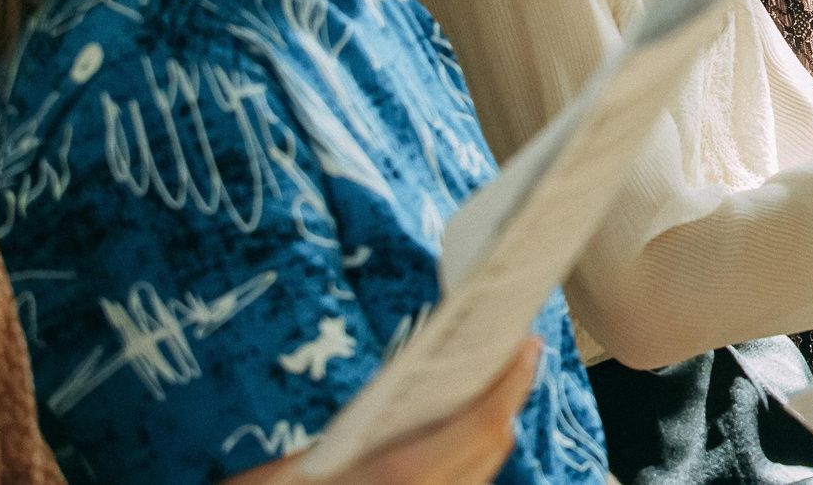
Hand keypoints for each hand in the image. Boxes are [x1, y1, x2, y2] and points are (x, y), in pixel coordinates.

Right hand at [233, 340, 538, 483]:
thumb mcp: (284, 472)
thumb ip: (350, 435)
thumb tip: (404, 386)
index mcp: (391, 480)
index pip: (479, 429)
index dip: (510, 384)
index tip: (527, 342)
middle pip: (488, 453)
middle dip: (507, 401)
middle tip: (515, 352)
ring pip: (477, 478)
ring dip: (488, 433)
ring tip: (490, 384)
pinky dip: (465, 461)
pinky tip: (453, 433)